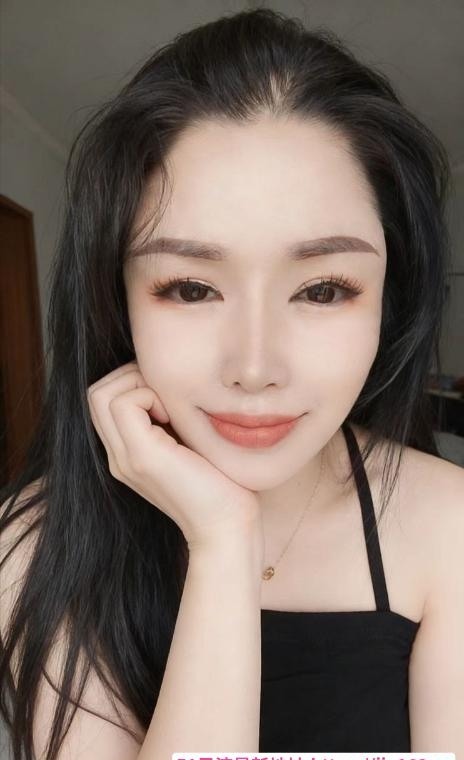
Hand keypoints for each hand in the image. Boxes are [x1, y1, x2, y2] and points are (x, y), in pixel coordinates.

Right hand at [87, 361, 262, 551]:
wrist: (227, 526)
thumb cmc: (223, 483)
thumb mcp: (190, 443)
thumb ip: (173, 420)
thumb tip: (173, 382)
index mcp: (127, 453)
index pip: (104, 398)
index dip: (132, 382)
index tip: (169, 397)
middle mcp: (118, 456)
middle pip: (96, 393)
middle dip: (131, 376)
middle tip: (167, 394)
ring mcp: (125, 458)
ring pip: (101, 394)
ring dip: (138, 384)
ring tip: (170, 406)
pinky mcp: (142, 457)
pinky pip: (123, 404)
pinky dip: (149, 396)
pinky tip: (175, 417)